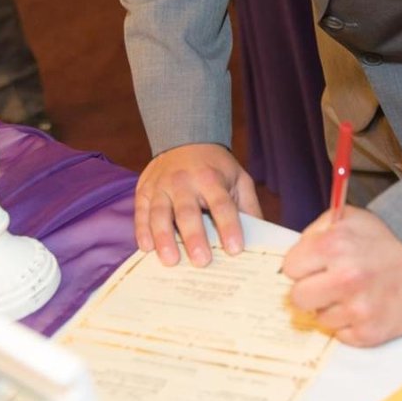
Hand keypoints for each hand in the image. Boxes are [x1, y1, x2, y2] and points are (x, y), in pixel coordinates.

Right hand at [135, 144, 258, 266]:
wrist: (184, 138)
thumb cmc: (215, 167)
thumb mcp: (238, 178)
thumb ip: (248, 207)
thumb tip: (260, 238)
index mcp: (211, 178)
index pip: (222, 205)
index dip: (229, 227)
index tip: (235, 249)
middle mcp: (184, 181)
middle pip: (188, 212)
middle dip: (194, 237)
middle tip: (201, 261)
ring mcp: (161, 185)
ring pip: (160, 213)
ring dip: (164, 237)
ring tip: (171, 260)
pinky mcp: (144, 190)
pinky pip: (141, 212)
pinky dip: (142, 230)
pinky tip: (147, 248)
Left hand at [283, 209, 401, 346]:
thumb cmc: (386, 238)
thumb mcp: (347, 218)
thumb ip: (315, 233)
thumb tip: (294, 258)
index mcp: (333, 246)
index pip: (288, 269)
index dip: (302, 266)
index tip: (315, 266)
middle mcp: (345, 278)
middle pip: (297, 298)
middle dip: (310, 290)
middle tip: (328, 283)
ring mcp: (359, 309)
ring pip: (319, 319)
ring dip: (333, 308)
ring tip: (354, 293)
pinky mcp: (370, 332)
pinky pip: (341, 335)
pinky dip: (350, 324)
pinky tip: (365, 306)